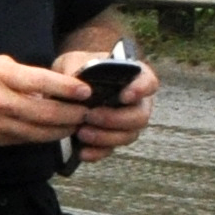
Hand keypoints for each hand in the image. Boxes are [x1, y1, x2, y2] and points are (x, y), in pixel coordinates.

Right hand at [0, 51, 92, 148]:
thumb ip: (18, 73)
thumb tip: (48, 86)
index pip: (43, 82)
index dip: (69, 88)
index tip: (85, 91)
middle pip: (46, 113)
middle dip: (71, 114)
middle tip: (85, 113)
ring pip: (37, 131)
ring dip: (60, 130)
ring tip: (73, 125)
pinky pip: (22, 139)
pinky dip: (39, 136)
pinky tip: (48, 132)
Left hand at [58, 43, 158, 160]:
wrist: (66, 85)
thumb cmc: (77, 67)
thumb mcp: (74, 61)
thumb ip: (77, 69)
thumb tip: (75, 84)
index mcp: (135, 78)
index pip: (149, 82)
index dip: (140, 90)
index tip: (125, 96)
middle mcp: (137, 102)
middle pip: (140, 116)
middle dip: (116, 118)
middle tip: (91, 116)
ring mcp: (127, 122)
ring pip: (128, 135)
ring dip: (106, 137)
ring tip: (81, 132)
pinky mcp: (111, 138)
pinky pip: (111, 149)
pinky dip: (98, 152)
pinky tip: (82, 152)